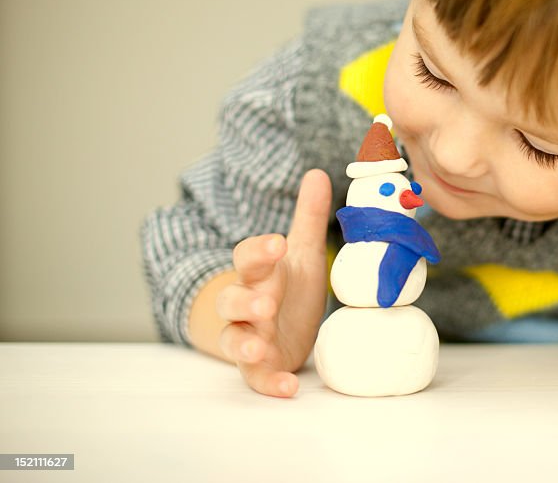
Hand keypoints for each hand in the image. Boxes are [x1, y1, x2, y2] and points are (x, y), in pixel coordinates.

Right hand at [217, 169, 331, 396]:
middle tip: (266, 301)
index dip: (259, 250)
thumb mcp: (301, 253)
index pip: (248, 257)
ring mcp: (248, 336)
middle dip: (246, 300)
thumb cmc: (285, 286)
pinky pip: (257, 377)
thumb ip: (308, 217)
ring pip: (234, 338)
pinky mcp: (259, 365)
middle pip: (234, 299)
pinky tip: (288, 388)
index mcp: (259, 273)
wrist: (271, 328)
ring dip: (244, 343)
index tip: (277, 243)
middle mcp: (246, 304)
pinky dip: (269, 382)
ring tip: (258, 346)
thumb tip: (318, 173)